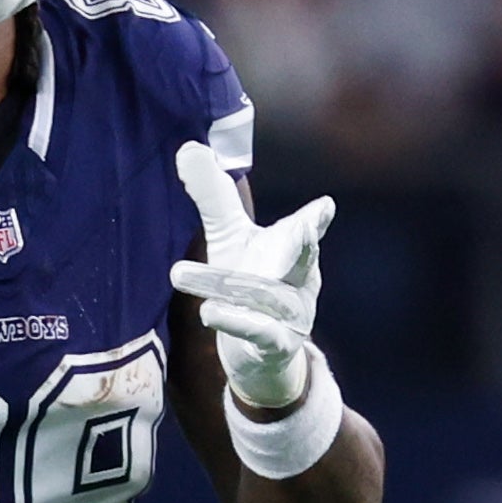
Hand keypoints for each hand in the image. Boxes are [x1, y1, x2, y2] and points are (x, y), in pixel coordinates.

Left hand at [166, 139, 336, 416]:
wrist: (259, 354)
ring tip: (177, 274)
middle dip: (303, 246)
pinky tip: (208, 313)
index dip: (315, 220)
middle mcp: (299, 280)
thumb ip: (214, 198)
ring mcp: (292, 314)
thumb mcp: (230, 239)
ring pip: (264, 296)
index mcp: (294, 249)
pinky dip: (235, 322)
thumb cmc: (250, 282)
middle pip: (299, 261)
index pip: (307, 230)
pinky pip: (258, 333)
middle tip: (303, 230)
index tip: (324, 208)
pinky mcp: (276, 345)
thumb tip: (187, 147)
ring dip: (223, 285)